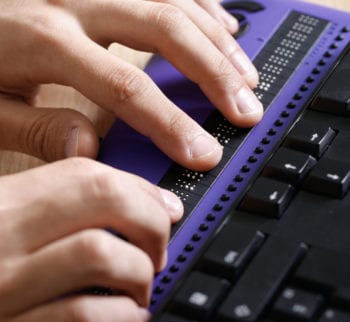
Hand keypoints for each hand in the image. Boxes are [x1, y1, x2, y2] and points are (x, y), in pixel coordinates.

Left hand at [0, 0, 262, 171]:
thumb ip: (37, 129)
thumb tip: (88, 147)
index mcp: (45, 40)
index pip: (125, 86)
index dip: (170, 123)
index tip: (202, 152)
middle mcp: (75, 1)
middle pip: (165, 31)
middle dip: (213, 75)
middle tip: (246, 111)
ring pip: (174, 3)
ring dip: (217, 43)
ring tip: (247, 78)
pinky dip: (204, 8)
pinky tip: (225, 28)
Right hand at [0, 157, 182, 321]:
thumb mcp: (7, 220)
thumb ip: (61, 206)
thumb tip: (143, 202)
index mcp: (1, 202)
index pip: (87, 174)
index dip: (140, 189)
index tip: (164, 207)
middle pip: (104, 201)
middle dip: (152, 222)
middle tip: (159, 245)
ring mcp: (0, 291)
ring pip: (102, 256)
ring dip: (140, 272)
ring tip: (141, 284)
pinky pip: (85, 318)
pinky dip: (123, 318)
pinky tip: (126, 317)